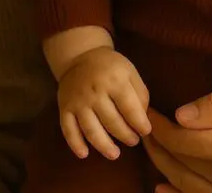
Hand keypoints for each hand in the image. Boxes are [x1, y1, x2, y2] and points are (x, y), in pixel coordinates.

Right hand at [58, 46, 151, 160]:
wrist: (80, 56)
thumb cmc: (110, 67)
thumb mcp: (130, 72)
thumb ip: (140, 94)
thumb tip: (144, 120)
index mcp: (114, 80)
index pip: (130, 108)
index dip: (140, 123)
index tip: (146, 132)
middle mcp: (95, 91)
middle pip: (112, 122)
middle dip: (125, 135)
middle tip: (133, 141)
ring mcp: (78, 101)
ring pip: (91, 130)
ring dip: (104, 146)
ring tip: (115, 154)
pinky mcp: (64, 108)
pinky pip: (68, 130)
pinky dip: (76, 144)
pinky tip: (84, 154)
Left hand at [143, 79, 211, 192]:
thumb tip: (180, 116)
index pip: (182, 141)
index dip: (158, 126)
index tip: (147, 111)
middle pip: (181, 167)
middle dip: (158, 146)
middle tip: (143, 125)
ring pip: (190, 189)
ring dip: (166, 169)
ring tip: (151, 148)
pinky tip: (165, 186)